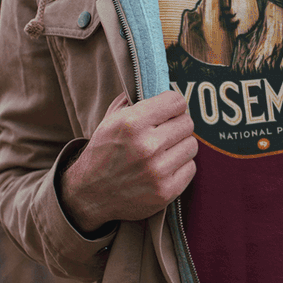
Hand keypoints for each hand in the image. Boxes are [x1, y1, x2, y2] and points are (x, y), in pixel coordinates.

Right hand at [61, 90, 197, 230]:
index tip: (167, 110)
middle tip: (165, 131)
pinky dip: (180, 166)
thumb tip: (158, 87)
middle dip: (177, 124)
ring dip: (180, 146)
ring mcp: (158, 171)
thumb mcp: (109, 120)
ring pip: (192, 145)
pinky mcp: (166, 191)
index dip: (172, 104)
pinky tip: (165, 167)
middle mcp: (147, 147)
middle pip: (187, 123)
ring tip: (164, 150)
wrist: (90, 194)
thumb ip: (133, 101)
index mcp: (132, 123)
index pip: (176, 101)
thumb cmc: (102, 153)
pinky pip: (191, 168)